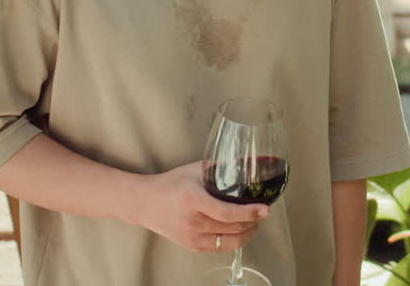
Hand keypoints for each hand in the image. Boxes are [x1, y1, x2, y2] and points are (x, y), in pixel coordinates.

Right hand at [137, 161, 266, 253]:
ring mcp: (191, 237)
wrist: (145, 203)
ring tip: (253, 222)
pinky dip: (233, 240)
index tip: (264, 209)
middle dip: (253, 221)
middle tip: (262, 211)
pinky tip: (238, 231)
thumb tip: (246, 162)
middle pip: (232, 227)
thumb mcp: (194, 170)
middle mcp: (192, 221)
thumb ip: (219, 168)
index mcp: (193, 199)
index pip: (226, 212)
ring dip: (246, 232)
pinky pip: (219, 248)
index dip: (249, 212)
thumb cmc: (170, 184)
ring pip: (229, 241)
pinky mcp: (191, 246)